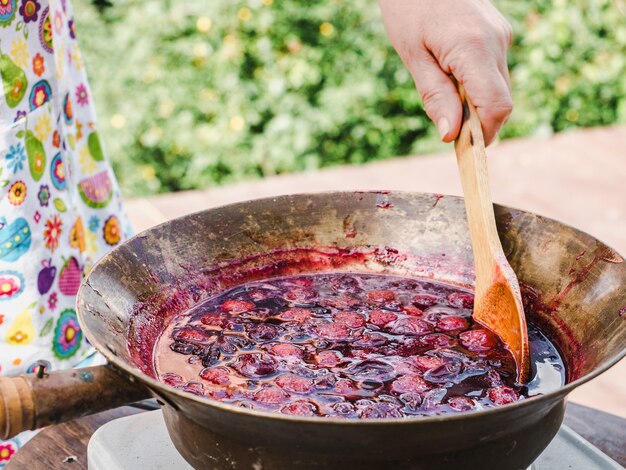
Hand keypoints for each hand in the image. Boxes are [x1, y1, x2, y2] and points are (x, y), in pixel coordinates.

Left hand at [379, 0, 512, 144]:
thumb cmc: (409, 5)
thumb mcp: (413, 55)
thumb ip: (435, 96)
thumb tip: (450, 136)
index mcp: (474, 49)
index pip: (496, 106)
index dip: (485, 134)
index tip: (464, 147)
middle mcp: (497, 42)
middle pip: (500, 100)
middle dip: (477, 120)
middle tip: (444, 121)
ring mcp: (501, 35)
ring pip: (497, 86)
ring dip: (475, 101)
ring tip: (442, 87)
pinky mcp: (499, 32)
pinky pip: (493, 70)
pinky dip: (476, 83)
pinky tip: (450, 72)